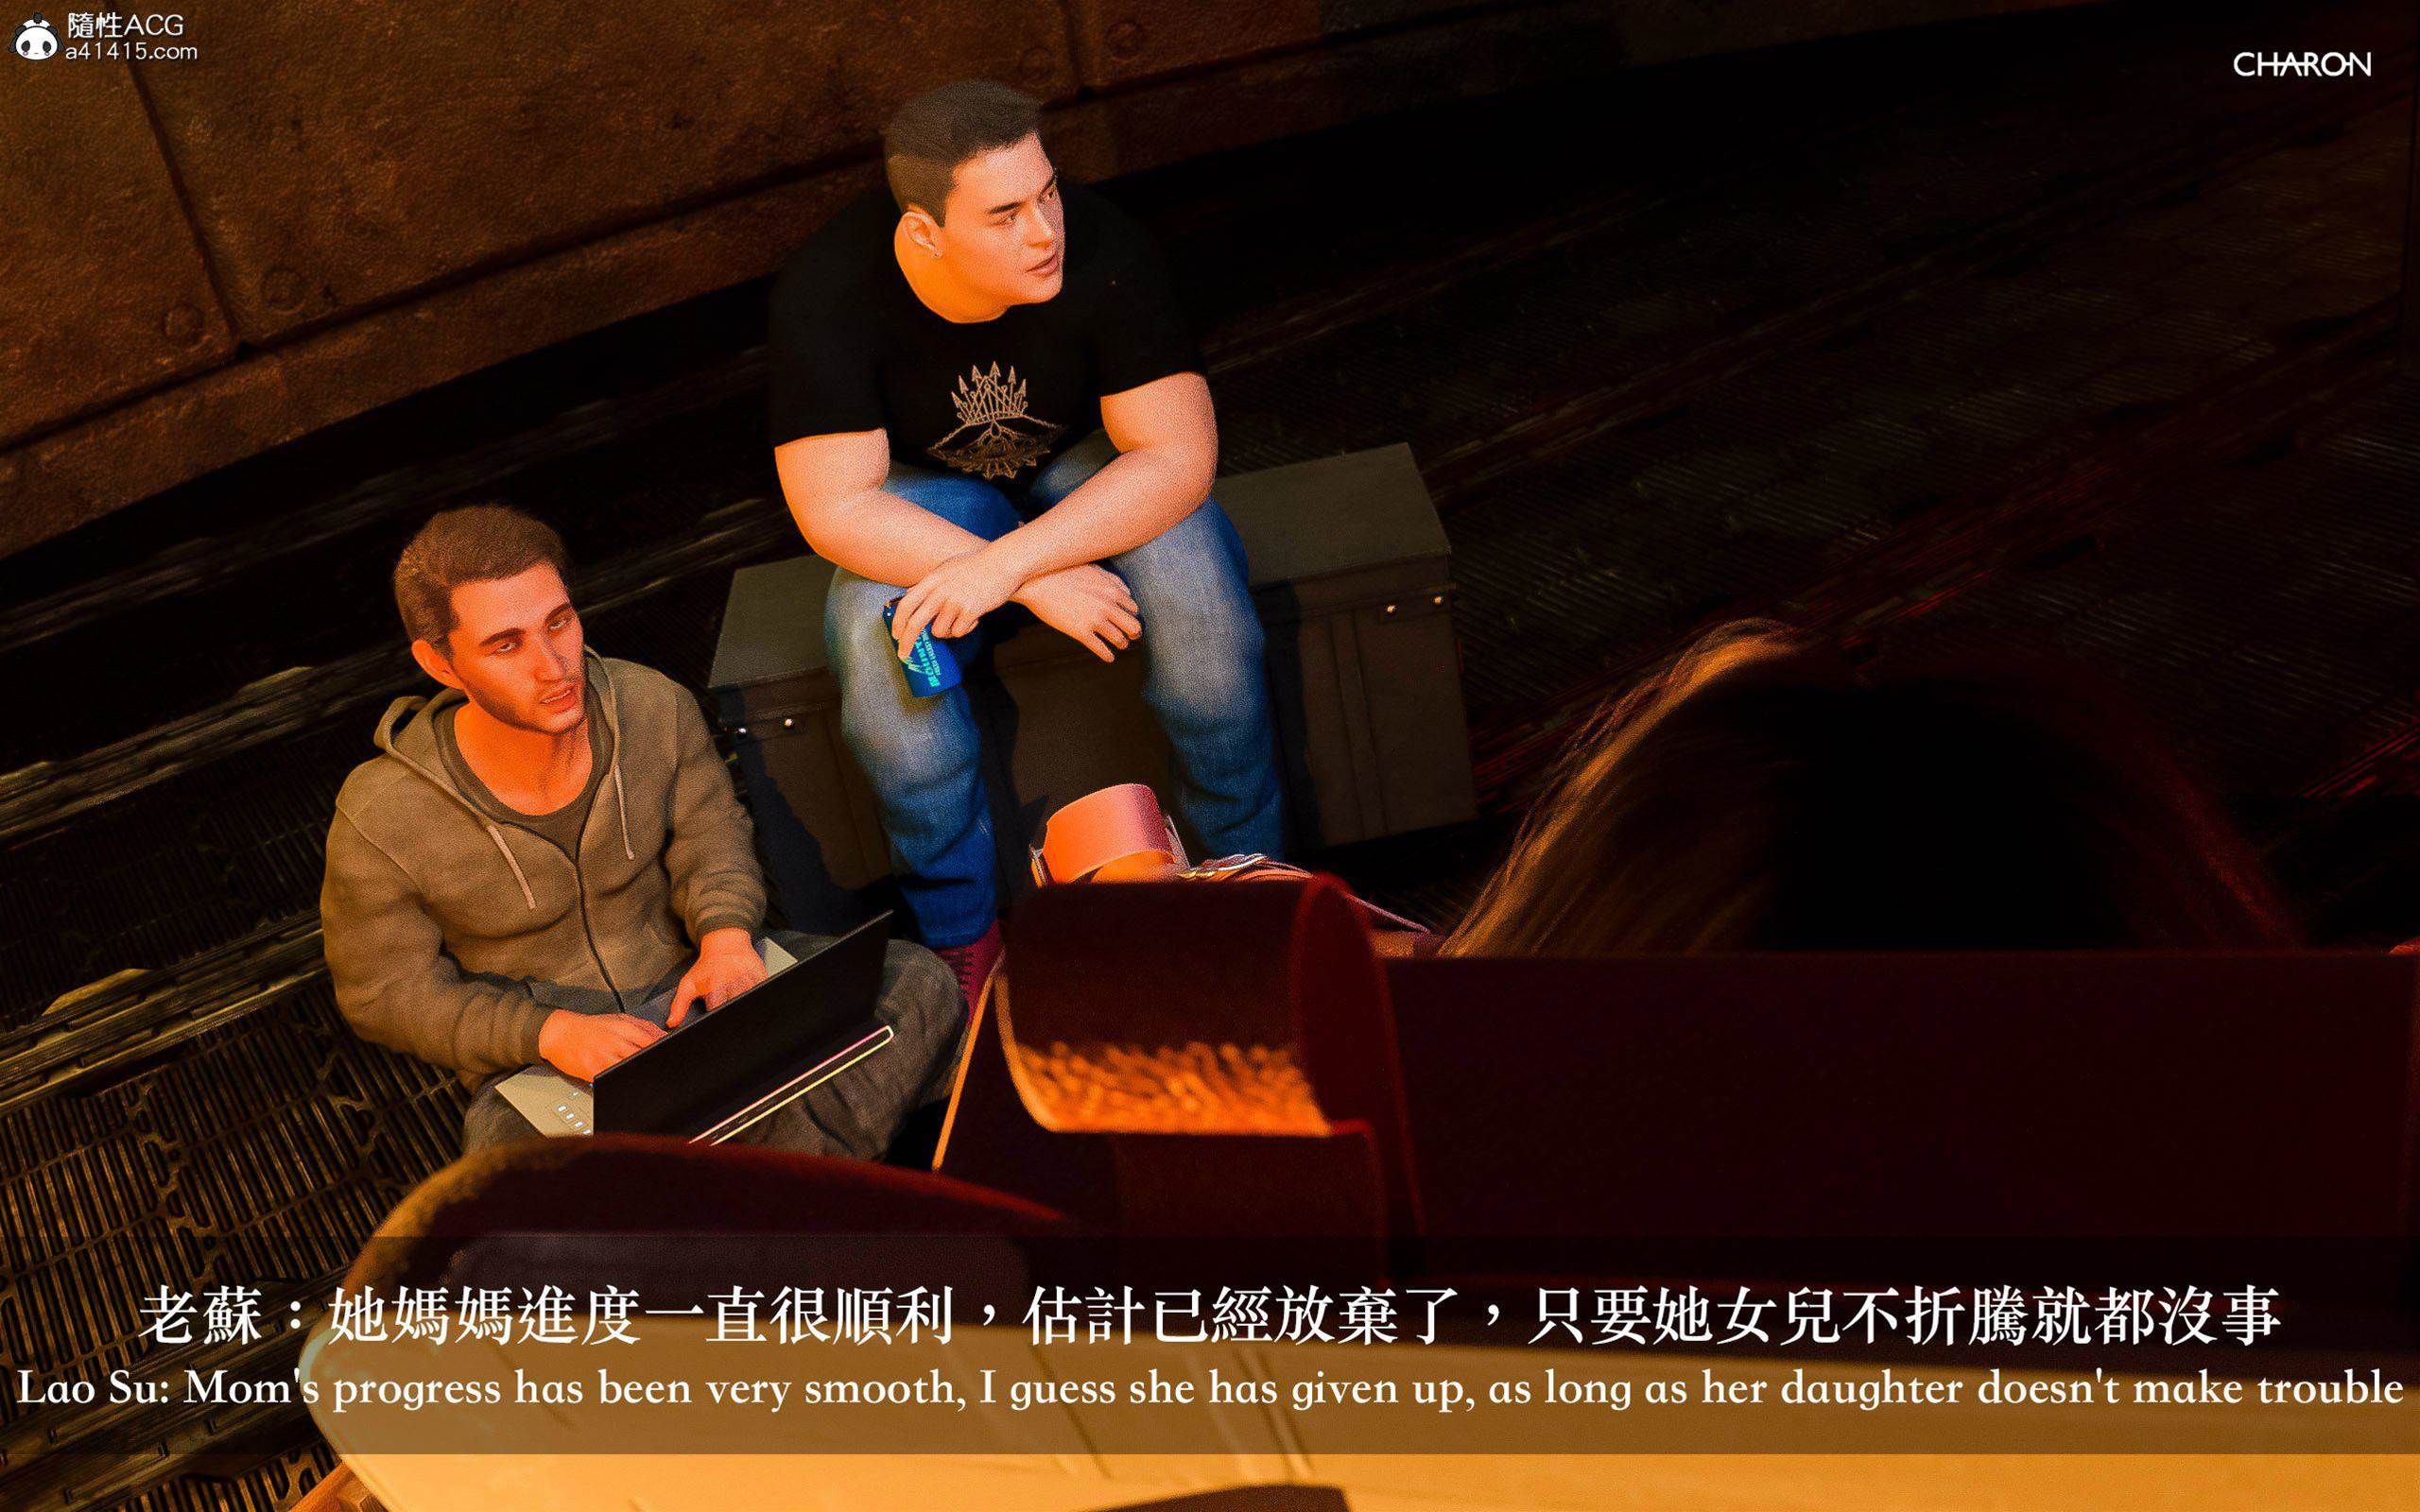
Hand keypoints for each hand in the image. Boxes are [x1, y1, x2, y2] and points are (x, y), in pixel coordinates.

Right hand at [537, 1010, 664, 1081]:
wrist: (559, 1033)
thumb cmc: (589, 1028)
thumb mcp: (617, 1019)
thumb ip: (643, 1026)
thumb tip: (664, 1035)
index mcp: (623, 1028)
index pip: (653, 1041)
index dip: (664, 1050)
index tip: (670, 1056)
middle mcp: (615, 1042)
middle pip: (644, 1056)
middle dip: (654, 1063)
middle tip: (660, 1069)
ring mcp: (604, 1057)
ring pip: (630, 1069)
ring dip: (639, 1073)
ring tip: (643, 1075)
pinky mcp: (593, 1071)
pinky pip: (612, 1080)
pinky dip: (621, 1081)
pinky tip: (624, 1081)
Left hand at [666, 928, 766, 1026]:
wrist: (727, 943)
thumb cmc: (707, 965)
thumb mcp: (688, 983)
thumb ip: (679, 1005)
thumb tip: (672, 1023)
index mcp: (716, 986)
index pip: (718, 1013)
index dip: (716, 1021)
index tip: (714, 1022)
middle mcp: (735, 983)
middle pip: (736, 1010)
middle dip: (731, 1016)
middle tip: (726, 1015)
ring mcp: (751, 981)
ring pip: (750, 1005)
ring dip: (743, 1008)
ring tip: (736, 1006)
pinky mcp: (762, 978)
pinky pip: (761, 996)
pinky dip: (755, 1000)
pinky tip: (747, 1000)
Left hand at [892, 546, 1026, 657]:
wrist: (1004, 563)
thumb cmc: (977, 565)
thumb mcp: (947, 567)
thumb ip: (929, 582)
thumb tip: (908, 594)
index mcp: (932, 580)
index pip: (906, 603)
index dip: (897, 622)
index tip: (896, 634)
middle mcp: (940, 591)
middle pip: (916, 623)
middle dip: (907, 642)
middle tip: (904, 654)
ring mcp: (955, 602)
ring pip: (939, 631)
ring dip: (946, 631)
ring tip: (958, 620)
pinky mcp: (970, 611)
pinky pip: (959, 632)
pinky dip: (965, 629)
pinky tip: (973, 618)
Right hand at [1011, 564, 1141, 662]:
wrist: (1035, 582)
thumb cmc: (1061, 571)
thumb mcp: (1091, 569)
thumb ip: (1111, 579)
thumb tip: (1126, 592)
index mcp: (1111, 590)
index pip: (1133, 608)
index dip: (1132, 615)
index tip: (1128, 619)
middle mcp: (1107, 606)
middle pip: (1133, 626)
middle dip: (1134, 633)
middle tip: (1132, 636)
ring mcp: (1094, 620)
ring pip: (1119, 639)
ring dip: (1122, 644)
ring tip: (1120, 645)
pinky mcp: (1081, 632)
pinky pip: (1101, 649)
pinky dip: (1108, 656)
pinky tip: (1109, 658)